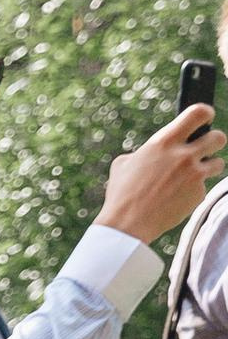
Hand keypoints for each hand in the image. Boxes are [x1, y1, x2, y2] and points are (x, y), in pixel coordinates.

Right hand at [96, 106, 227, 244]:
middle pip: (218, 137)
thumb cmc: (121, 194)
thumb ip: (146, 152)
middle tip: (204, 148)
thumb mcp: (123, 164)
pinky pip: (203, 187)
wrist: (127, 225)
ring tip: (191, 176)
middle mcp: (183, 156)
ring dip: (208, 167)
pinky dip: (193, 191)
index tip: (205, 118)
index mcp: (163, 143)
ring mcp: (194, 175)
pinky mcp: (198, 194)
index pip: (198, 113)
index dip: (205, 113)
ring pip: (218, 163)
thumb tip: (153, 151)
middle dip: (214, 141)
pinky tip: (175, 198)